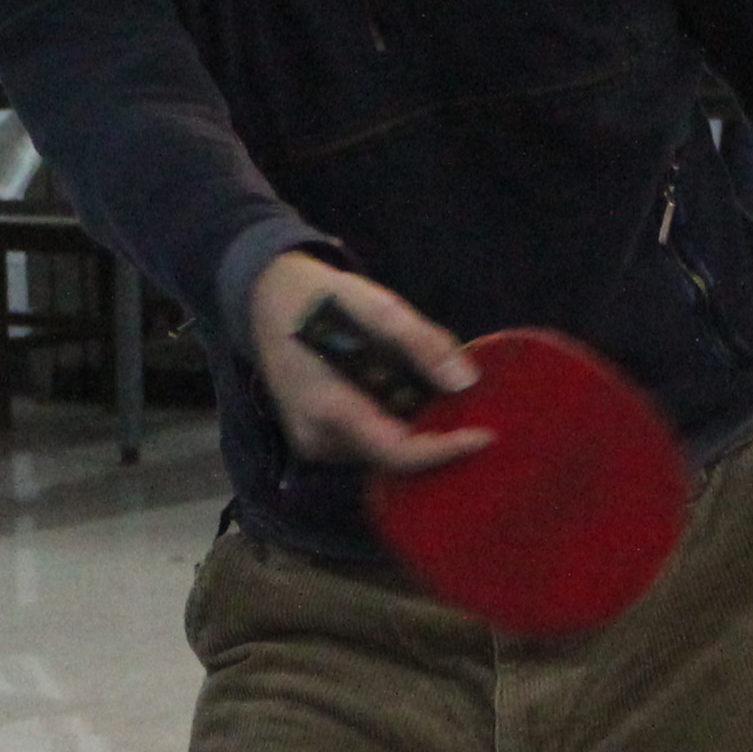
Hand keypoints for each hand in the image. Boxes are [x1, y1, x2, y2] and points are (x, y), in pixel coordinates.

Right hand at [247, 251, 492, 477]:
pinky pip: (367, 442)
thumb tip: (465, 382)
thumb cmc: (321, 298)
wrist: (266, 299)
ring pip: (382, 449)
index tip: (486, 437)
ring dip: (412, 424)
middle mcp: (318, 438)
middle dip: (433, 432)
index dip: (444, 451)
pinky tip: (398, 389)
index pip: (397, 451)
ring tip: (425, 384)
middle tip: (466, 403)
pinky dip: (392, 421)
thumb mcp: (375, 307)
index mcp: (328, 407)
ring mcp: (313, 444)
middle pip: (393, 453)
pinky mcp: (316, 441)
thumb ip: (421, 343)